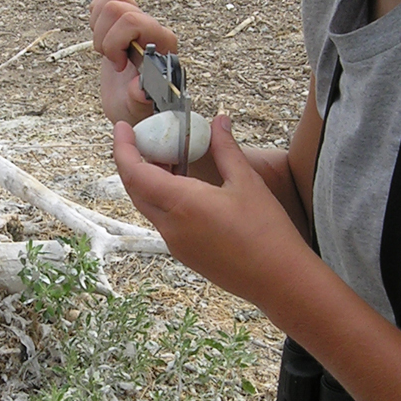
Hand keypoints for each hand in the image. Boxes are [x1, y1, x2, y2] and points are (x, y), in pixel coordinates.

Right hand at [89, 0, 180, 125]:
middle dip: (106, 37)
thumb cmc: (137, 106)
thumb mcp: (137, 109)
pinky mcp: (122, 22)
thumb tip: (139, 87)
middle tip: (112, 59)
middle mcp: (151, 29)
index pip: (134, 21)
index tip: (119, 66)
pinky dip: (97, 15)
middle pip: (118, 8)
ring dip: (100, 26)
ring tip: (107, 49)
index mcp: (161, 45)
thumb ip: (139, 98)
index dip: (117, 43)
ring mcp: (137, 23)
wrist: (131, 105)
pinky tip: (103, 36)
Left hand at [114, 116, 313, 305]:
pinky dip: (163, 199)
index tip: (122, 128)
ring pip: (148, 206)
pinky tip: (187, 187)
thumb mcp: (246, 182)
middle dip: (134, 161)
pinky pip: (163, 221)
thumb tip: (219, 121)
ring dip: (150, 181)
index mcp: (181, 204)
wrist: (278, 280)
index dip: (123, 147)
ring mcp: (175, 243)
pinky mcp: (185, 254)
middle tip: (147, 138)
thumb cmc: (266, 232)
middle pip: (135, 189)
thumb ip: (226, 149)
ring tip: (171, 159)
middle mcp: (170, 226)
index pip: (134, 172)